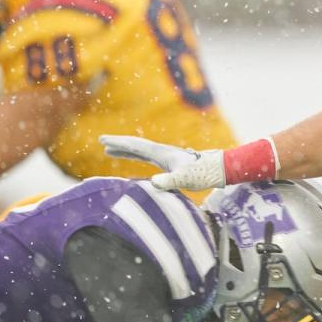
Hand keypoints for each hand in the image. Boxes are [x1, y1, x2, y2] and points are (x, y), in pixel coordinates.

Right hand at [100, 134, 225, 189]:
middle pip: (136, 146)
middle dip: (119, 144)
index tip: (103, 140)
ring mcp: (167, 156)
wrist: (219, 170)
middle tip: (102, 140)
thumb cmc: (203, 174)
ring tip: (110, 150)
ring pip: (141, 151)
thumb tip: (154, 182)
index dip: (119, 143)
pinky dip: (137, 156)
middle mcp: (163, 152)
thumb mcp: (185, 179)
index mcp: (163, 153)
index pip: (136, 146)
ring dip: (126, 150)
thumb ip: (170, 180)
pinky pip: (149, 157)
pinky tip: (136, 159)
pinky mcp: (171, 162)